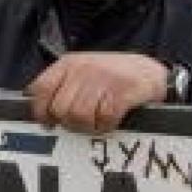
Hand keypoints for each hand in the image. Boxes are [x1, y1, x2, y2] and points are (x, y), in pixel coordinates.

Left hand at [26, 52, 167, 133]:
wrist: (150, 71)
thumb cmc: (111, 76)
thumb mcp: (82, 71)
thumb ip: (62, 86)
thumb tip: (42, 115)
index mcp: (68, 63)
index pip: (41, 88)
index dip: (41, 110)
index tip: (48, 123)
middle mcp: (83, 69)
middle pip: (60, 108)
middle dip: (68, 123)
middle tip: (80, 124)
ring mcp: (103, 79)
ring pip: (79, 116)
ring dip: (87, 127)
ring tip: (96, 123)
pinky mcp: (122, 91)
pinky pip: (104, 118)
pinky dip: (106, 126)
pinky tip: (110, 122)